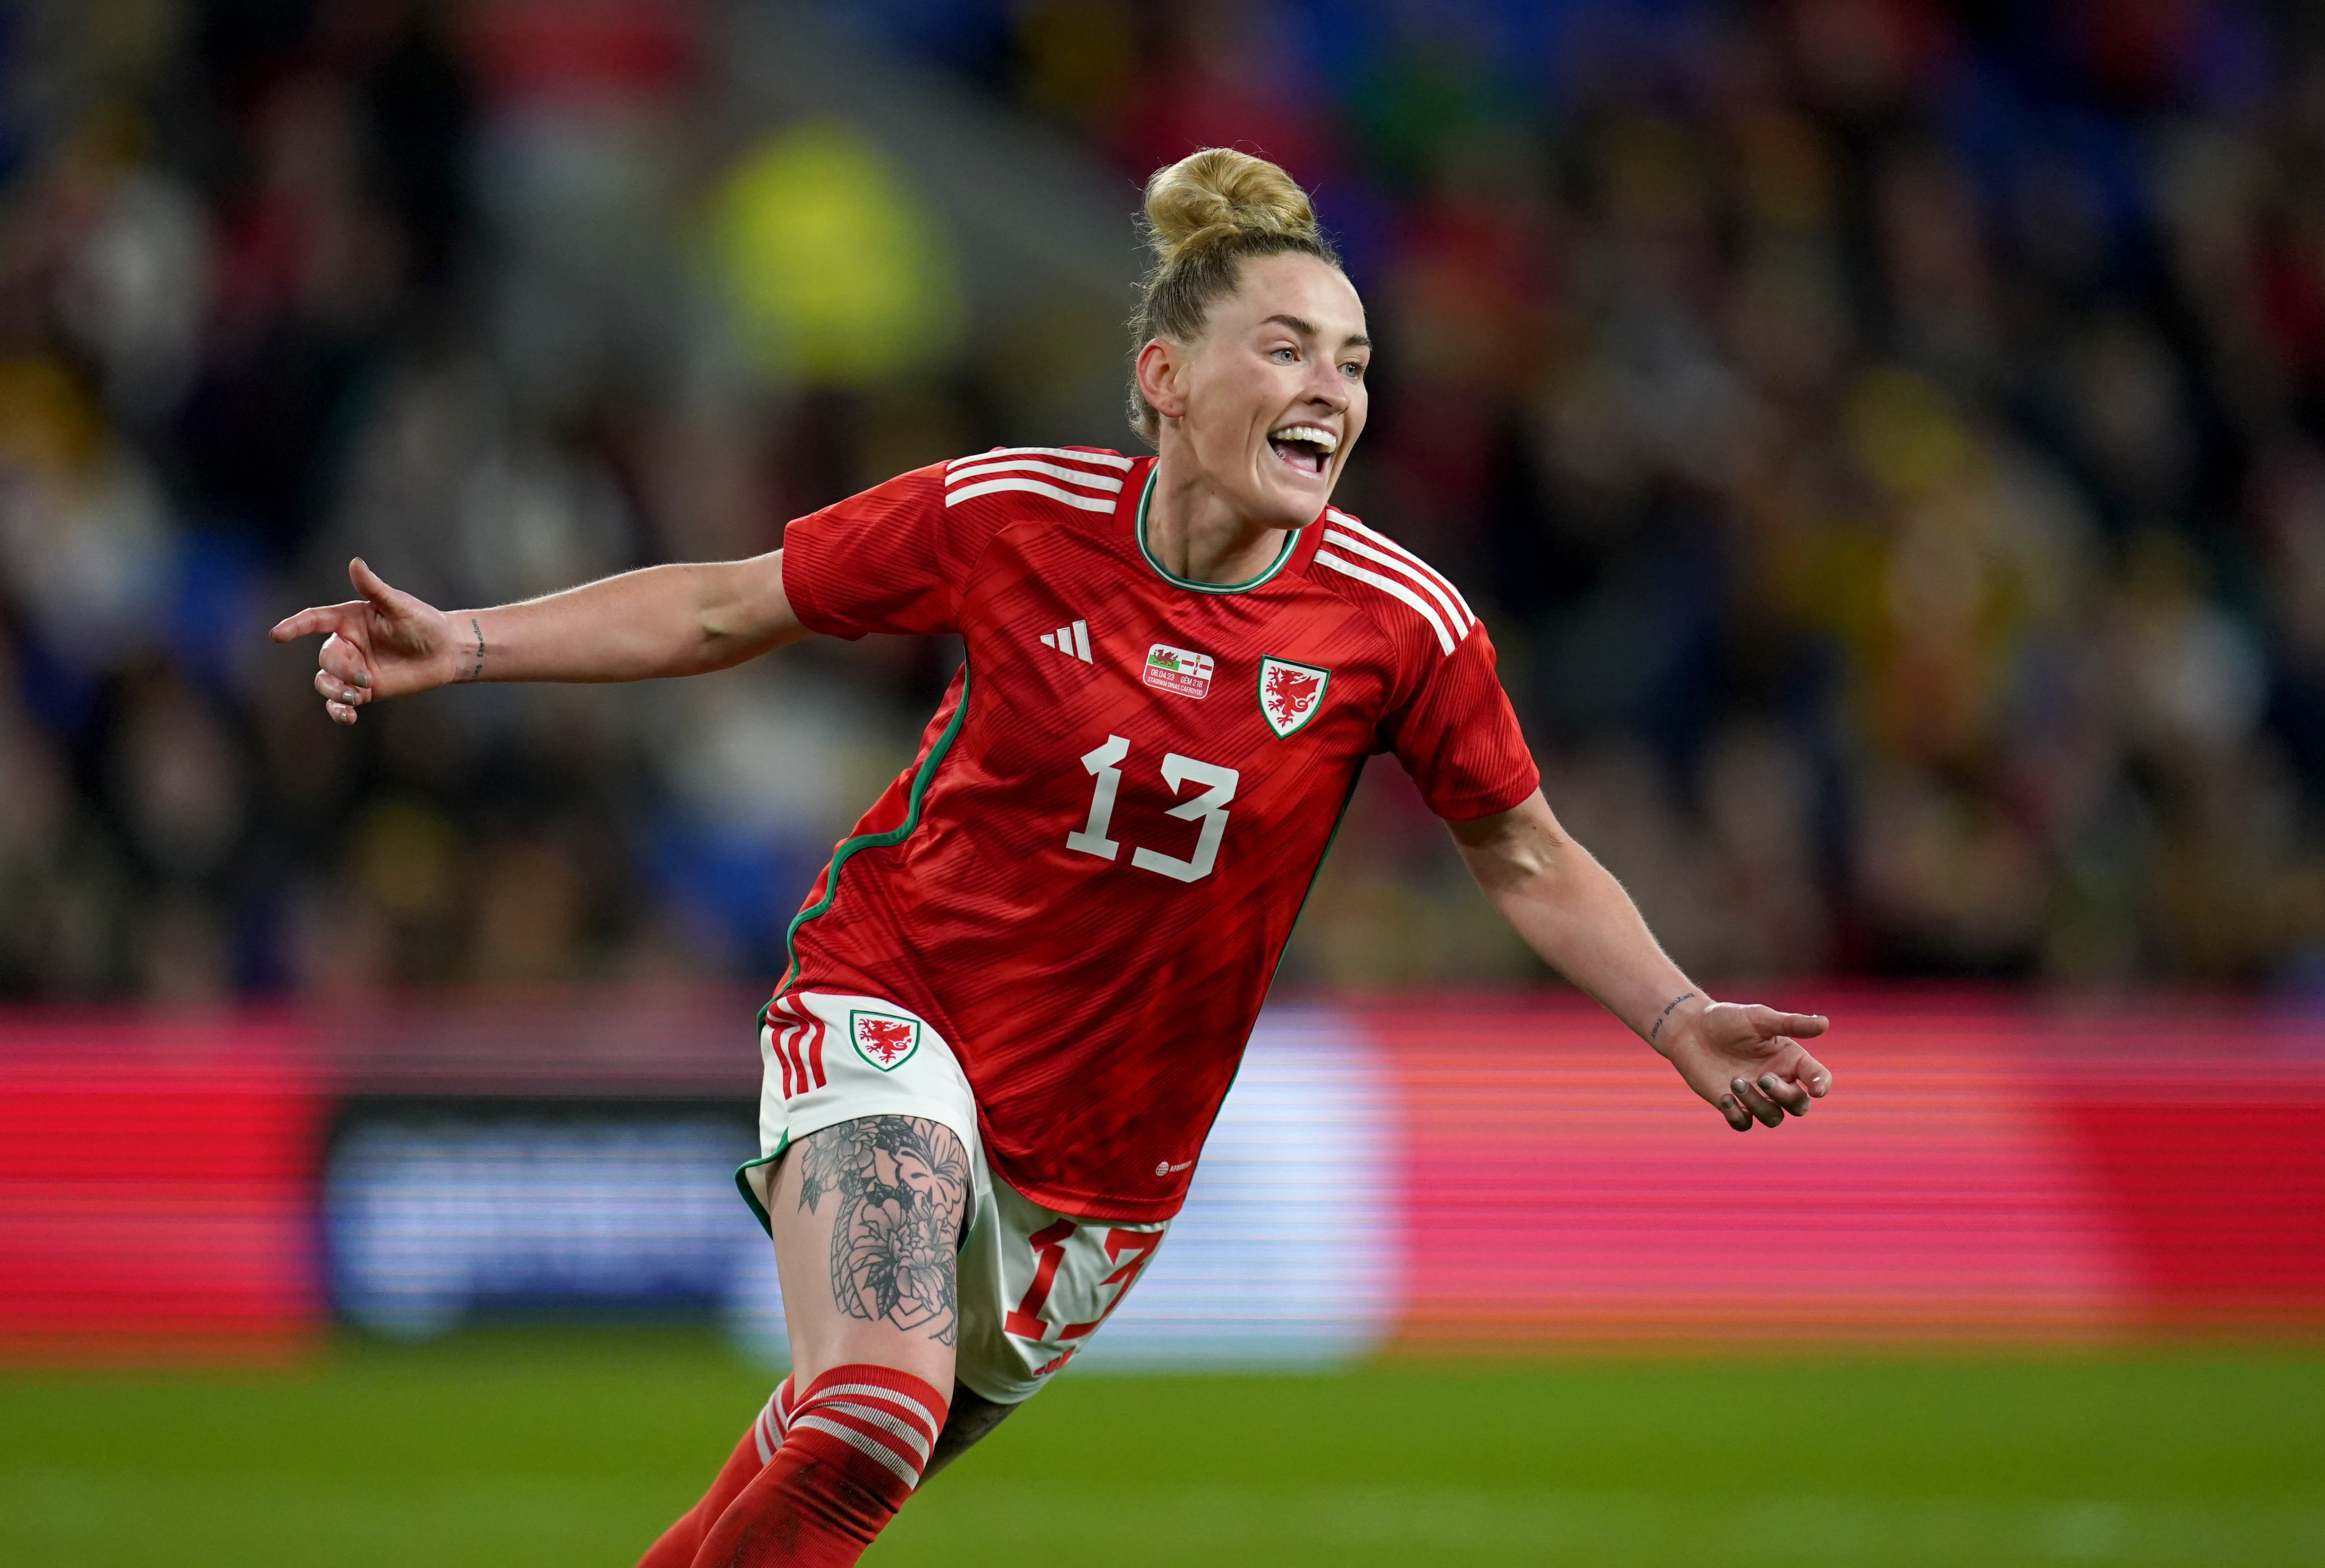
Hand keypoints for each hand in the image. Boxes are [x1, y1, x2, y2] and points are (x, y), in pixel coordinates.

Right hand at [269, 558, 462, 723]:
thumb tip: (355, 562)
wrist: (446, 651)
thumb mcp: (400, 606)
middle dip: (339, 670)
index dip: (294, 626)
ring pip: (325, 681)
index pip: (314, 620)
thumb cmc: (424, 623)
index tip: (277, 635)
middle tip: (365, 678)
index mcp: (350, 620)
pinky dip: (339, 711)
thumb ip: (374, 589)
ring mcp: (353, 668)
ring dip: (334, 691)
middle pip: (325, 658)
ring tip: (355, 697)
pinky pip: (340, 702)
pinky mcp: (364, 690)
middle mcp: (347, 643)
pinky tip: (348, 717)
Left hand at [1657, 1000, 1831, 1131]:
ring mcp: (1756, 1096)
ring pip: (1773, 1118)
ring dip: (1758, 1105)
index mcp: (1790, 1060)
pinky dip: (1737, 1117)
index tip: (1815, 1089)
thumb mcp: (1759, 1018)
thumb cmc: (1728, 1019)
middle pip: (1798, 1105)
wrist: (1691, 1029)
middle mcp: (1778, 1080)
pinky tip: (1724, 1098)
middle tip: (1763, 1078)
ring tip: (1736, 1082)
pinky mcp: (1733, 1105)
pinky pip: (1744, 1124)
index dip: (1822, 1085)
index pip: (1818, 1078)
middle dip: (1785, 1097)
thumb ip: (1791, 1023)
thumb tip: (1825, 1023)